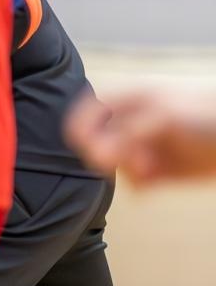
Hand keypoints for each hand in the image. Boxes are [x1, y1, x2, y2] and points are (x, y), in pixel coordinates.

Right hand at [67, 88, 215, 184]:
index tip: (95, 149)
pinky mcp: (157, 170)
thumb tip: (97, 156)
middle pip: (95, 145)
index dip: (82, 133)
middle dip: (108, 156)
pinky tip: (156, 180)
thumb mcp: (162, 117)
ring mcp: (144, 147)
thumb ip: (125, 135)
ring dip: (127, 172)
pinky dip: (140, 186)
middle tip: (134, 160)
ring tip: (150, 169)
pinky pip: (133, 184)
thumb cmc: (209, 117)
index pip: (85, 113)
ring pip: (113, 167)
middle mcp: (132, 123)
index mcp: (129, 99)